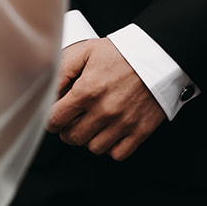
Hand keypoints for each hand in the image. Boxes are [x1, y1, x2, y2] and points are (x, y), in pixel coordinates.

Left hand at [46, 38, 165, 160]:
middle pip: (72, 137)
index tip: (56, 115)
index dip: (51, 119)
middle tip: (74, 119)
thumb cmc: (121, 52)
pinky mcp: (141, 130)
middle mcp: (104, 110)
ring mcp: (124, 122)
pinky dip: (111, 147)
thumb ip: (62, 71)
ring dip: (89, 138)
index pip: (55, 120)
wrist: (158, 55)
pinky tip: (110, 131)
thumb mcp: (85, 51)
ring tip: (94, 123)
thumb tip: (48, 93)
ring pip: (94, 147)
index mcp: (87, 90)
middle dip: (68, 129)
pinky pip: (118, 154)